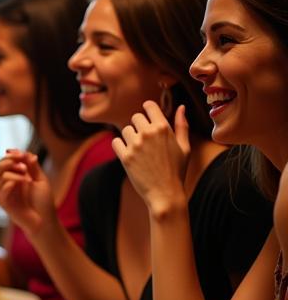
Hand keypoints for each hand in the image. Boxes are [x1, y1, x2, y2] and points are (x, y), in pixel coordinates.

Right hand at [0, 149, 55, 235]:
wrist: (45, 220)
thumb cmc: (43, 202)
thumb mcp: (40, 179)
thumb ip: (32, 166)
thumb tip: (25, 152)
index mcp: (15, 176)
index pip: (7, 160)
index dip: (13, 154)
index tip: (24, 154)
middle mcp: (7, 183)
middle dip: (11, 160)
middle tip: (24, 165)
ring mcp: (4, 193)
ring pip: (1, 175)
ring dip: (14, 172)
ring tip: (27, 178)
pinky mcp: (3, 203)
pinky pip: (0, 190)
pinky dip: (11, 183)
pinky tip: (23, 183)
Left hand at [112, 102, 189, 216]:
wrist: (165, 193)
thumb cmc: (177, 170)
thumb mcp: (184, 147)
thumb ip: (182, 125)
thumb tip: (181, 107)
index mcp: (163, 128)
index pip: (148, 106)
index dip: (147, 109)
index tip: (147, 115)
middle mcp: (148, 133)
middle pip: (135, 117)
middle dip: (139, 125)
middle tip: (146, 139)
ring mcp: (135, 145)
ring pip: (125, 130)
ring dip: (130, 137)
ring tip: (139, 150)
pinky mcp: (125, 157)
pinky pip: (115, 142)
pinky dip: (120, 146)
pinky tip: (129, 154)